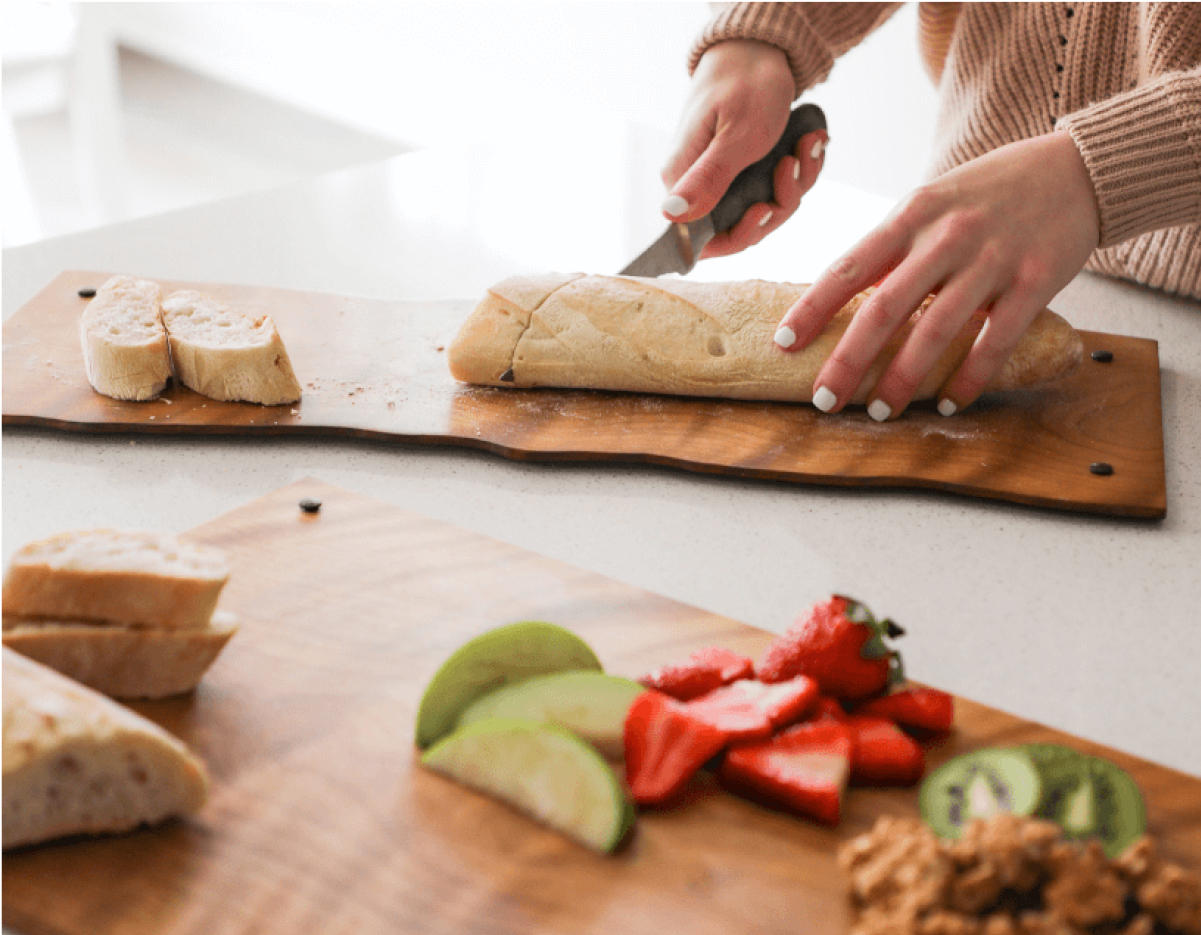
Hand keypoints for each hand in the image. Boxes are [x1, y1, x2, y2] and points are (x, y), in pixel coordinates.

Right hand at [661, 39, 828, 259]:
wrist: (762, 48)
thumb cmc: (745, 84)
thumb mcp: (736, 136)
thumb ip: (707, 179)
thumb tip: (671, 215)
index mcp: (685, 180)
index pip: (704, 239)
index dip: (740, 234)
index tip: (766, 208)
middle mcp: (700, 185)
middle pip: (742, 228)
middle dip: (779, 202)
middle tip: (793, 163)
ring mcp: (725, 179)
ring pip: (766, 209)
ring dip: (796, 180)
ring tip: (806, 143)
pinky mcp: (746, 171)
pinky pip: (777, 189)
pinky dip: (800, 169)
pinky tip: (808, 142)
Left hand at [773, 131, 1100, 418]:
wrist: (1076, 167)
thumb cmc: (988, 192)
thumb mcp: (931, 203)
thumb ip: (893, 248)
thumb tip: (845, 301)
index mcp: (911, 215)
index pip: (849, 266)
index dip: (812, 308)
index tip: (783, 343)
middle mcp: (946, 237)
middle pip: (884, 308)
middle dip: (849, 359)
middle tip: (824, 398)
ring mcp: (991, 260)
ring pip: (936, 330)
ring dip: (903, 379)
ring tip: (879, 411)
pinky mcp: (1034, 281)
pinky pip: (995, 341)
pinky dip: (968, 378)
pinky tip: (948, 404)